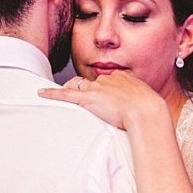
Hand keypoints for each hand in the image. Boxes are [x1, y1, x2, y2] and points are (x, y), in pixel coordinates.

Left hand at [38, 71, 166, 130]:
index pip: (106, 80)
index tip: (100, 95)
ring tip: (57, 94)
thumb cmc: (151, 111)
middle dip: (83, 86)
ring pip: (76, 84)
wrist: (147, 111)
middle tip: (79, 94)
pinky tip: (41, 93)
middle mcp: (108, 79)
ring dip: (67, 89)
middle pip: (89, 81)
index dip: (100, 88)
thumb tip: (146, 114)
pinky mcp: (87, 98)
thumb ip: (141, 105)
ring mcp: (97, 88)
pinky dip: (51, 93)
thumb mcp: (148, 103)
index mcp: (122, 78)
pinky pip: (65, 94)